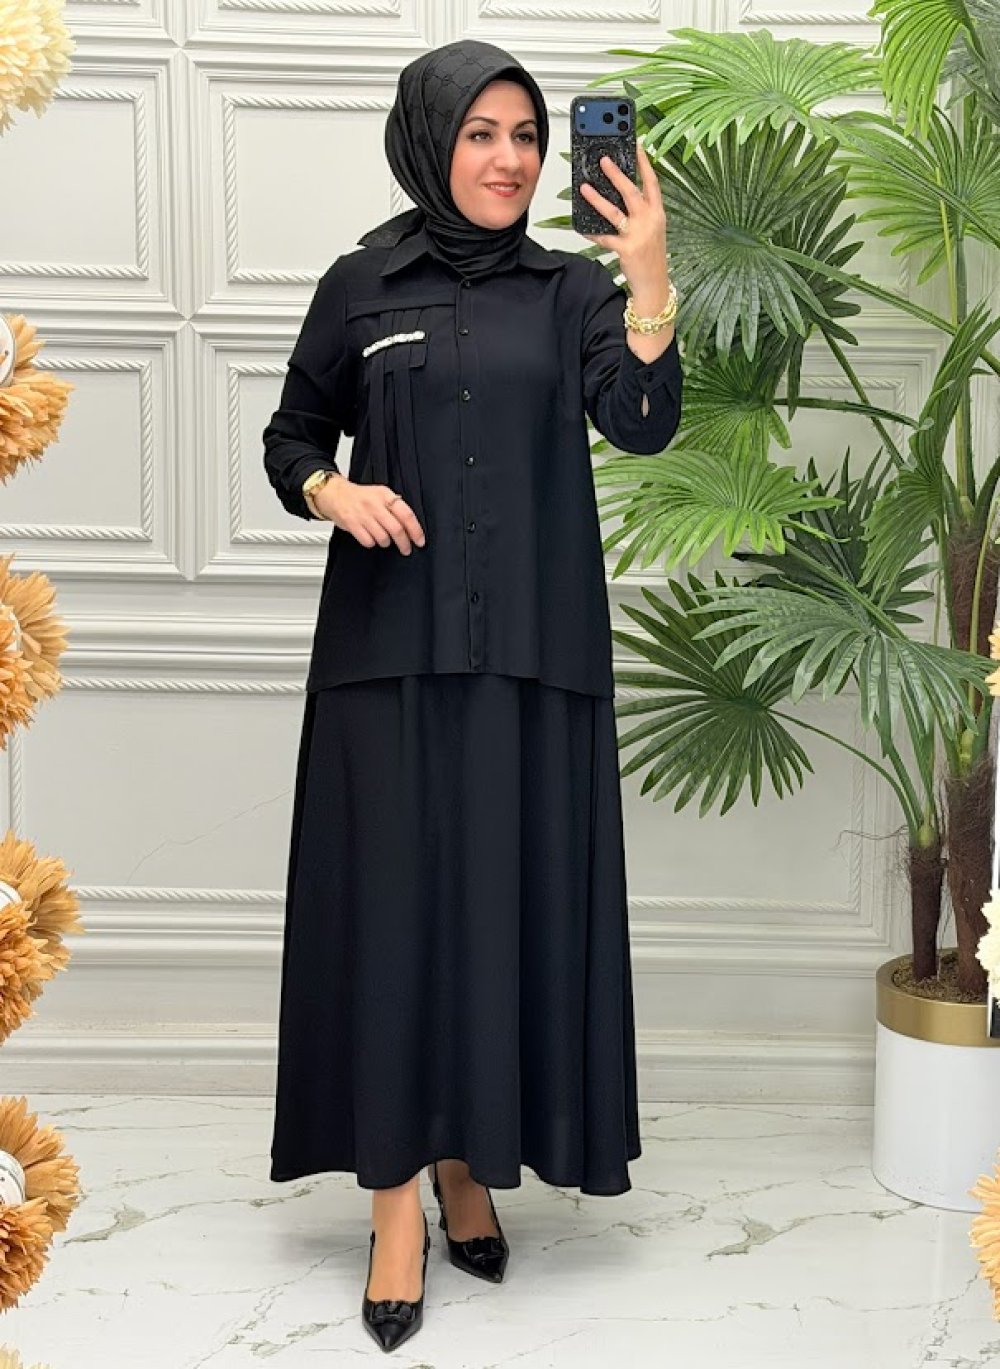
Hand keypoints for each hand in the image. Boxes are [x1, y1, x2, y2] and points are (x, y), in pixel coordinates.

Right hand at [314, 476, 425, 554]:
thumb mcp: (381, 494)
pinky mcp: (352, 525)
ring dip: (386, 542)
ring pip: (383, 538)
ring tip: (384, 538)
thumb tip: (411, 525)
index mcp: (385, 495)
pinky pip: (368, 542)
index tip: (420, 540)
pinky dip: (372, 543)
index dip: (415, 530)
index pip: (406, 514)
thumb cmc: (361, 497)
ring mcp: (363, 515)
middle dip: (404, 543)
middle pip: (396, 529)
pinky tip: (370, 537)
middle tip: (406, 549)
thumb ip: (395, 506)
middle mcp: (375, 505)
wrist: (335, 495)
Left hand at [579, 140, 669, 294]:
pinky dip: (592, 232)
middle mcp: (650, 221)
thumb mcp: (652, 229)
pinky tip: (582, 227)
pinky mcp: (626, 249)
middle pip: (631, 192)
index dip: (644, 163)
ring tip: (584, 188)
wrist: (654, 284)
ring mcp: (638, 235)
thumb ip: (641, 212)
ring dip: (597, 199)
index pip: (652, 182)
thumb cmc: (651, 256)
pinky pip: (604, 237)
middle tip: (603, 160)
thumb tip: (619, 193)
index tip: (637, 145)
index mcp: (658, 213)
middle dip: (616, 174)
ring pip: (614, 212)